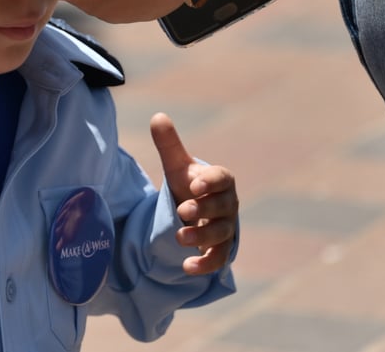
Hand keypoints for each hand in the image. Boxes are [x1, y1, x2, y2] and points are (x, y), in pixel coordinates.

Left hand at [151, 112, 237, 274]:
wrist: (195, 212)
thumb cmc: (188, 184)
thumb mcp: (176, 165)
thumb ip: (169, 144)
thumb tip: (157, 116)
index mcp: (219, 180)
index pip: (222, 178)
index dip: (211, 182)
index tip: (194, 185)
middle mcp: (227, 204)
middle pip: (222, 207)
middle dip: (204, 210)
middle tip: (182, 210)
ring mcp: (226, 227)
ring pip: (221, 234)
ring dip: (202, 237)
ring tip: (179, 237)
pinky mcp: (221, 249)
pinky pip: (219, 258)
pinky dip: (206, 264)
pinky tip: (188, 267)